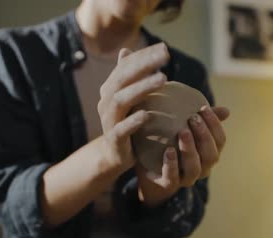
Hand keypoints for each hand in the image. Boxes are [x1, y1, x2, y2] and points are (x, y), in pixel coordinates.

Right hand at [97, 43, 169, 172]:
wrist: (114, 154)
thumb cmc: (126, 122)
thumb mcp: (127, 98)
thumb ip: (128, 77)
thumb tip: (125, 50)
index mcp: (111, 88)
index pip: (125, 66)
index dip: (143, 55)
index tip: (164, 47)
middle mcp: (106, 101)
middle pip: (123, 78)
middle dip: (144, 65)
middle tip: (166, 56)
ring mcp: (108, 120)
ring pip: (121, 100)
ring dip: (142, 87)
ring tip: (163, 78)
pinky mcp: (114, 138)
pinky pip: (121, 129)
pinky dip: (133, 121)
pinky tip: (147, 114)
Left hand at [137, 106, 229, 206]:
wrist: (148, 160)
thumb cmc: (171, 139)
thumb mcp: (185, 126)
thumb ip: (202, 119)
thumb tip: (226, 111)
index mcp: (209, 153)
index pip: (220, 141)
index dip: (215, 125)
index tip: (203, 109)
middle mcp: (202, 168)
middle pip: (211, 156)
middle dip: (204, 136)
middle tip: (192, 119)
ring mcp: (185, 178)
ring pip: (194, 169)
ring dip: (190, 150)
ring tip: (182, 132)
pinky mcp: (167, 183)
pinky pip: (172, 179)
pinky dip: (171, 165)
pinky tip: (168, 151)